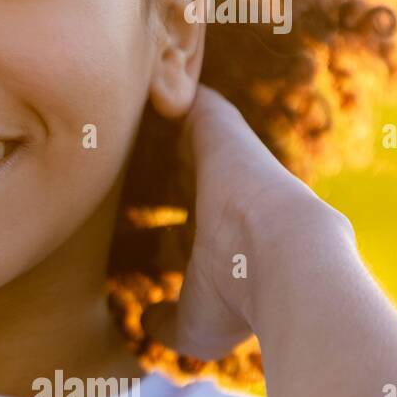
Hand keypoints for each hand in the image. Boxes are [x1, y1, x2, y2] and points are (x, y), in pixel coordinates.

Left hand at [141, 85, 344, 360]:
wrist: (282, 258)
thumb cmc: (238, 299)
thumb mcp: (193, 327)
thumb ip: (165, 323)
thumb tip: (145, 322)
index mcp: (218, 243)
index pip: (187, 226)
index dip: (162, 223)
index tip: (129, 221)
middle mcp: (221, 198)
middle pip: (181, 174)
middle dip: (154, 166)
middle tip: (114, 152)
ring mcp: (221, 162)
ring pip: (184, 133)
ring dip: (159, 119)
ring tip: (122, 99)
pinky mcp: (218, 127)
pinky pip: (192, 96)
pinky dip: (167, 83)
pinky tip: (141, 69)